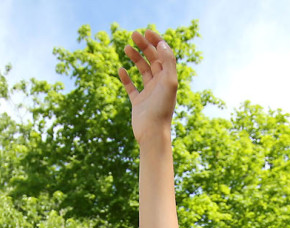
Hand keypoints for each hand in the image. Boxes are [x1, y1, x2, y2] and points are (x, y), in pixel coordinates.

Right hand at [118, 29, 177, 143]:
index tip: (146, 32)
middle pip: (152, 59)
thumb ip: (168, 61)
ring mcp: (148, 93)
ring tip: (126, 48)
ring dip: (135, 58)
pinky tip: (120, 69)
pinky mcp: (138, 102)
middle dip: (144, 46)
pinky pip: (131, 87)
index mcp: (168, 78)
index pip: (163, 54)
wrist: (152, 133)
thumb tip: (161, 44)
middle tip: (133, 35)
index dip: (156, 42)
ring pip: (142, 70)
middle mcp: (159, 84)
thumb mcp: (169, 82)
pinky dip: (126, 77)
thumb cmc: (162, 109)